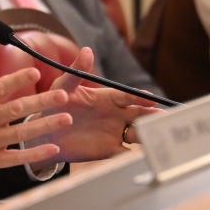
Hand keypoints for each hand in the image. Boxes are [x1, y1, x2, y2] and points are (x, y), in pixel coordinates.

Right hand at [0, 45, 74, 185]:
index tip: (36, 71)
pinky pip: (15, 158)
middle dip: (41, 101)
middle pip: (15, 109)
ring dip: (45, 125)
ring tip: (65, 119)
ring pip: (20, 133)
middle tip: (63, 95)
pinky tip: (51, 149)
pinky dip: (34, 154)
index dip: (18, 79)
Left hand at [26, 47, 158, 161]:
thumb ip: (76, 71)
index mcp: (108, 98)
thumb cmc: (55, 104)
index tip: (150, 99)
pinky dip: (133, 156)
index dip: (139, 98)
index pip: (128, 97)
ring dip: (147, 136)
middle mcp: (116, 115)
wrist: (46, 132)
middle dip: (153, 117)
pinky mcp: (109, 150)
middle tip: (163, 120)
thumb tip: (86, 50)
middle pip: (140, 116)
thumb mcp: (63, 86)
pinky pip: (125, 154)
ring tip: (155, 139)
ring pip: (137, 135)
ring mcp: (115, 133)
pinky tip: (139, 158)